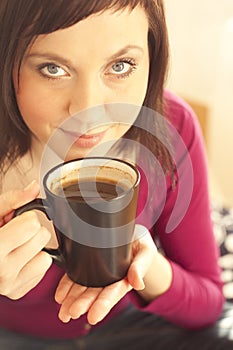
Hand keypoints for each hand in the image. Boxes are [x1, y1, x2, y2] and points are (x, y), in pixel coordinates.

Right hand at [0, 181, 51, 298]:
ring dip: (33, 249)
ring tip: (14, 247)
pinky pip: (43, 270)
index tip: (12, 221)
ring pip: (46, 256)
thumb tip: (34, 188)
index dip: (25, 217)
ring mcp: (10, 286)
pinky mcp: (19, 292)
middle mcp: (1, 272)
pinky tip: (15, 259)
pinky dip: (33, 263)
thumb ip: (12, 200)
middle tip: (12, 234)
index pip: (32, 225)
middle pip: (42, 237)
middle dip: (30, 231)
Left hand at [55, 225, 156, 323]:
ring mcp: (97, 273)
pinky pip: (75, 276)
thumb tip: (138, 284)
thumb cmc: (140, 243)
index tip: (93, 317)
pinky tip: (59, 296)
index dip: (103, 304)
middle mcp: (110, 279)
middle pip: (95, 293)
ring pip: (83, 288)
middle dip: (83, 303)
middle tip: (72, 312)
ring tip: (63, 311)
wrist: (131, 234)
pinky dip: (66, 286)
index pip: (113, 292)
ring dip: (72, 300)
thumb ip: (140, 266)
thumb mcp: (145, 251)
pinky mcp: (87, 265)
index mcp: (125, 278)